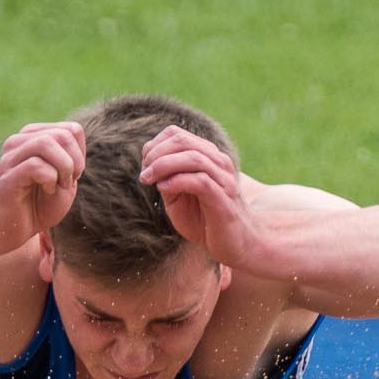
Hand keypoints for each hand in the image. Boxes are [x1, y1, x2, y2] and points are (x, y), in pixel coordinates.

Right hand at [0, 121, 84, 249]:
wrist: (13, 232)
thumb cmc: (39, 205)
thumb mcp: (64, 178)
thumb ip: (71, 155)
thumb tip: (74, 131)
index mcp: (31, 138)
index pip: (71, 129)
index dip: (80, 154)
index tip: (72, 175)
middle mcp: (17, 142)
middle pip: (62, 134)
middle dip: (75, 161)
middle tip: (68, 182)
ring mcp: (10, 158)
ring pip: (46, 143)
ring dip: (64, 167)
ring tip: (59, 185)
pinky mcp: (7, 177)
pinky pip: (35, 165)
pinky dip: (51, 179)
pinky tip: (47, 190)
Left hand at [139, 125, 258, 266]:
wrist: (235, 244)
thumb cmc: (204, 220)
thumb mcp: (177, 198)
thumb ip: (166, 179)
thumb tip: (150, 166)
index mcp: (207, 156)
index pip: (177, 134)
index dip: (155, 146)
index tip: (144, 166)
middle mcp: (218, 162)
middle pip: (183, 141)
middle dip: (156, 154)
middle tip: (144, 173)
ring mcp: (223, 178)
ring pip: (192, 157)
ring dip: (163, 165)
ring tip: (148, 179)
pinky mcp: (224, 197)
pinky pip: (200, 181)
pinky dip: (177, 181)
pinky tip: (163, 189)